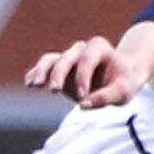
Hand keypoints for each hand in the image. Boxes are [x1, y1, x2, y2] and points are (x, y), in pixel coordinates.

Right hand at [24, 23, 153, 107]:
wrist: (120, 80)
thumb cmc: (124, 84)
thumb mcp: (123, 92)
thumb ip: (106, 97)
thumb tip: (84, 104)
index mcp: (99, 48)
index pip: (86, 60)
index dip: (83, 77)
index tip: (83, 96)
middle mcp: (81, 50)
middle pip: (66, 59)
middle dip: (59, 74)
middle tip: (54, 91)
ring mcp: (68, 58)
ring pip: (50, 60)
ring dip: (41, 72)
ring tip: (35, 85)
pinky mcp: (59, 69)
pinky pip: (44, 67)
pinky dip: (36, 73)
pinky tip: (29, 83)